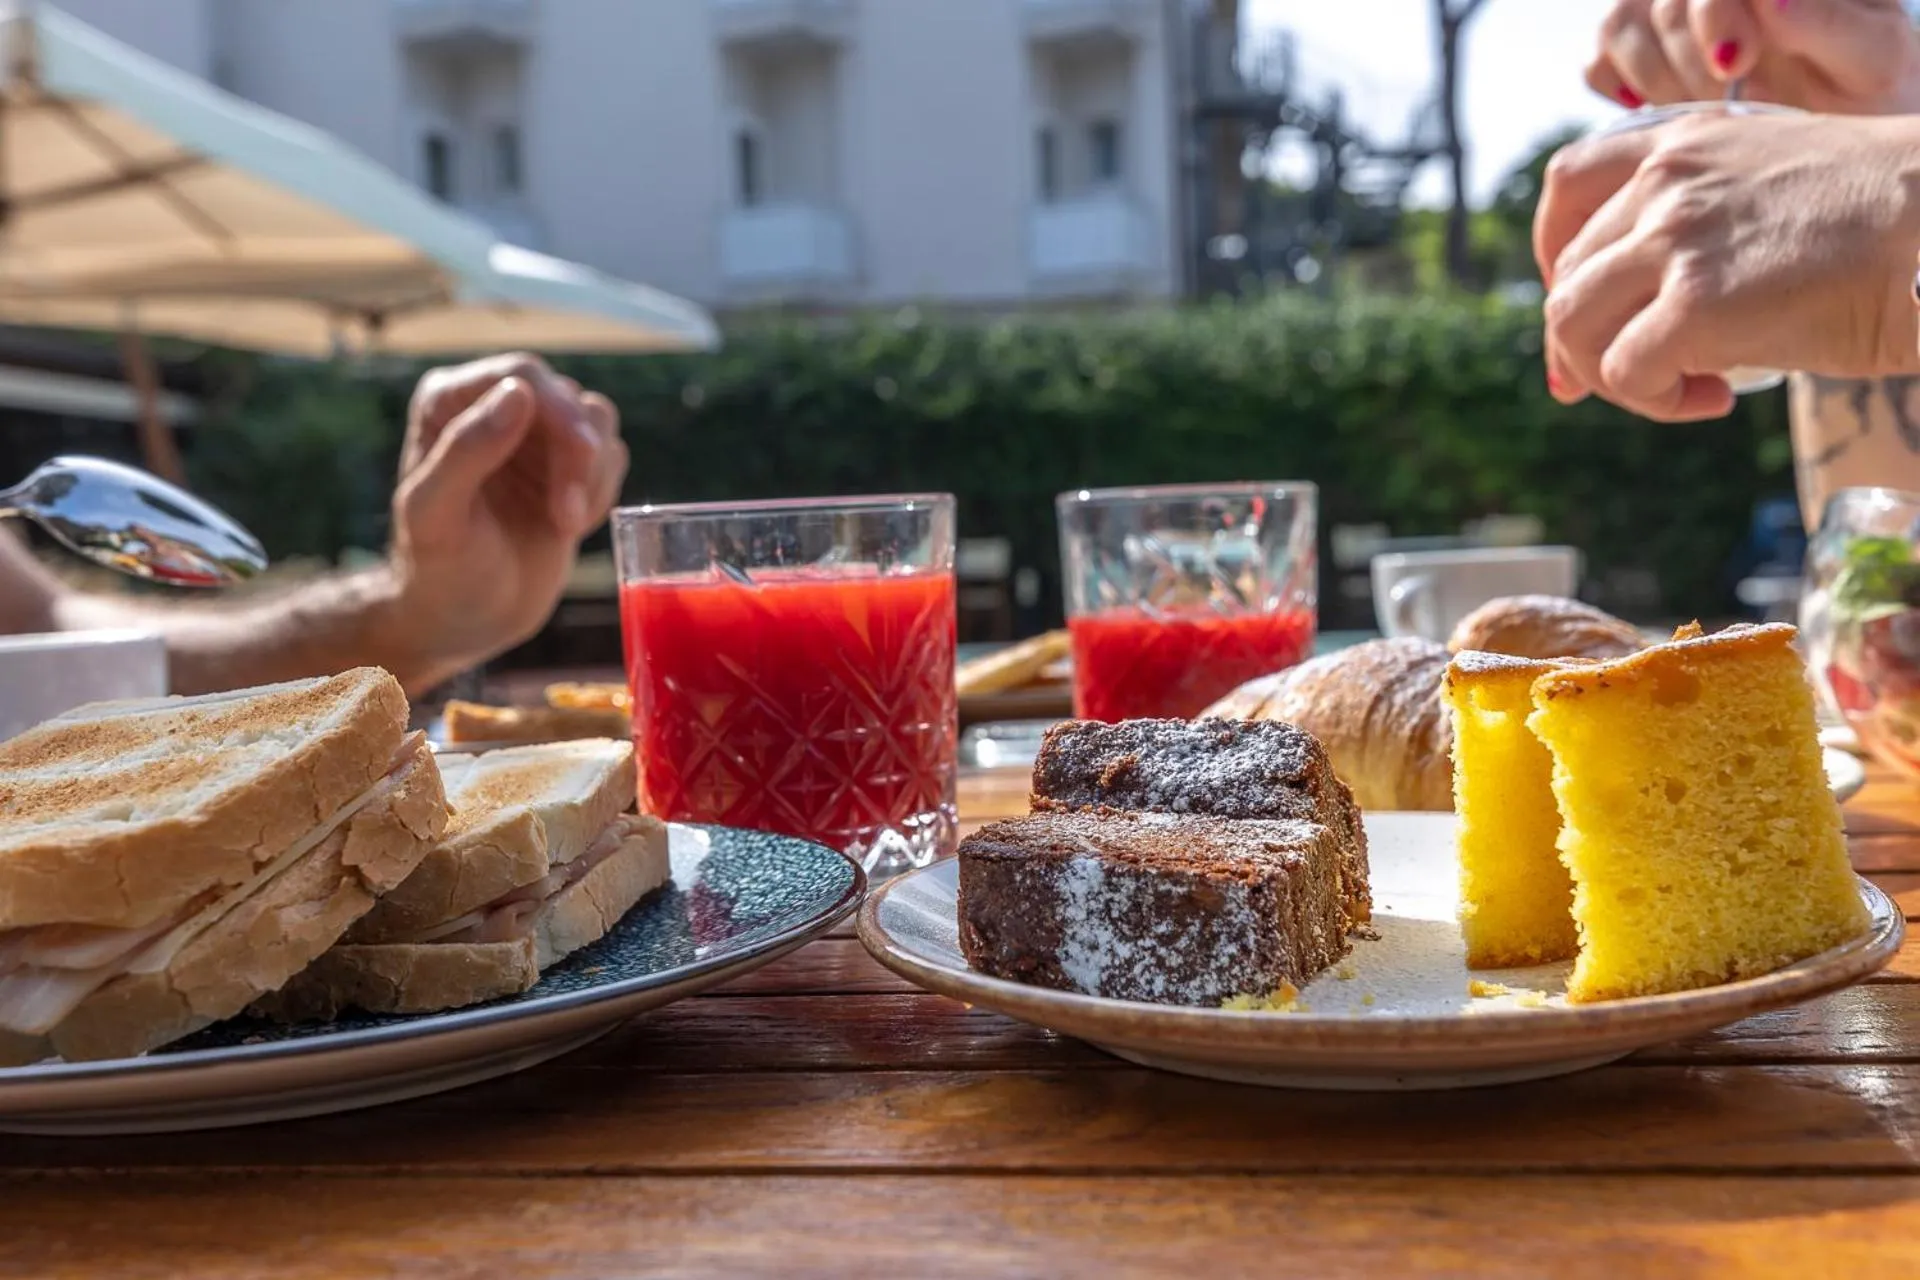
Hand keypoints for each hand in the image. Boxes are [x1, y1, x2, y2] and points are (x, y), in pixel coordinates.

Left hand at [384, 353, 628, 683]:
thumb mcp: (435, 516)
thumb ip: (466, 450)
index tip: (578, 458)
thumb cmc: (438, 571)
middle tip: (567, 520)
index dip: (559, 411)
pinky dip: (603, 491)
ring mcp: (533, 435)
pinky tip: (570, 526)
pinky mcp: (566, 465)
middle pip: (566, 398)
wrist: (467, 620)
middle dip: (579, 456)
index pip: (522, 375)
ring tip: (565, 525)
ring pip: (597, 421)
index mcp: (447, 401)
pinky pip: (612, 454)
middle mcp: (492, 406)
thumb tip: (518, 393)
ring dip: (593, 476)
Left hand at [1535, 112, 1919, 420]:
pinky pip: (1623, 372)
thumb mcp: (1768, 186)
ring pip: (1572, 327)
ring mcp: (1676, 239)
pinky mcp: (1696, 304)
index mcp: (1683, 140)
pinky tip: (1713, 397)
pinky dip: (1655, 401)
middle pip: (1567, 277)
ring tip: (1684, 387)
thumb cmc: (1882, 223)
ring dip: (1615, 377)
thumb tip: (1617, 320)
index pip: (1568, 186)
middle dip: (1586, 343)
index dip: (1556, 257)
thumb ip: (1694, 221)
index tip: (1585, 305)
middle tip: (1644, 377)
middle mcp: (1666, 181)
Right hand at [1589, 0, 1919, 114]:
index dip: (1714, 13)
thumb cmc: (1869, 95)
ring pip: (1618, 23)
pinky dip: (1618, 89)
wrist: (1840, 142)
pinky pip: (1596, 62)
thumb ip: (1830, 25)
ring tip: (1700, 109)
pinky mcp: (1635, 57)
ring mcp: (1668, 17)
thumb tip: (1770, 1)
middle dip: (1689, 61)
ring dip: (1654, 79)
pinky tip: (1662, 110)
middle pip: (1662, 1)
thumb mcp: (1873, 59)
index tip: (1736, 64)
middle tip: (1727, 100)